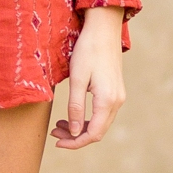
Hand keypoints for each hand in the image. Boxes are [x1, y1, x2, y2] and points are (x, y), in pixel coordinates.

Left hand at [53, 7, 124, 149]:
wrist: (104, 29)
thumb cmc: (88, 51)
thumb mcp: (77, 79)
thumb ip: (76, 107)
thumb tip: (75, 132)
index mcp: (107, 101)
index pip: (93, 134)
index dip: (75, 142)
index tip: (57, 141)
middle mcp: (117, 102)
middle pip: (97, 131)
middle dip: (75, 136)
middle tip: (54, 132)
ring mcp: (118, 96)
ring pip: (100, 123)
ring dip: (81, 128)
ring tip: (60, 124)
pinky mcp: (115, 91)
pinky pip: (103, 113)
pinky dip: (88, 118)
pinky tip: (73, 114)